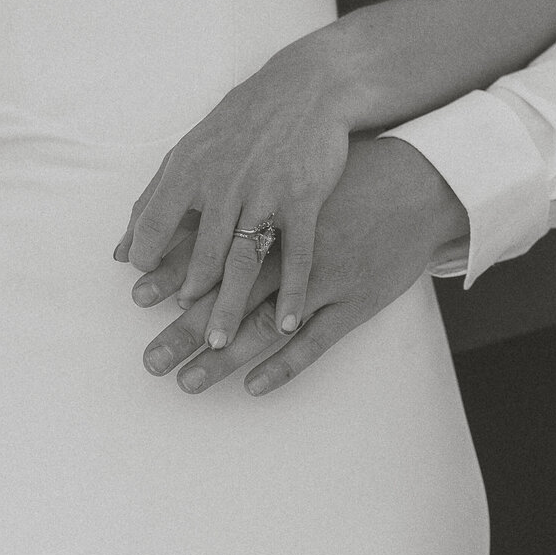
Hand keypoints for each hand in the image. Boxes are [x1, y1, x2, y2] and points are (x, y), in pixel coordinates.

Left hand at [115, 35, 352, 349]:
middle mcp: (225, 181)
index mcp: (190, 169)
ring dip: (231, 304)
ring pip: (244, 258)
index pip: (156, 225)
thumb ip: (153, 200)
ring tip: (222, 343)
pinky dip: (291, 291)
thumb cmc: (242, 123)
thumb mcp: (190, 151)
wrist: (308, 88)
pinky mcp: (304, 196)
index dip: (150, 263)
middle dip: (193, 297)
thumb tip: (120, 252)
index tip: (147, 294)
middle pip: (202, 253)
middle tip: (189, 335)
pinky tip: (286, 322)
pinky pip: (297, 253)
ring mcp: (266, 191)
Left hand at [136, 137, 468, 396]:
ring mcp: (324, 273)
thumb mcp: (295, 168)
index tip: (137, 297)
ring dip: (225, 354)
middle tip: (150, 361)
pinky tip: (255, 385)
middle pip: (227, 291)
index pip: (209, 244)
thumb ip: (248, 183)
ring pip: (265, 320)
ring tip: (188, 383)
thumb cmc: (352, 172)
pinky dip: (285, 363)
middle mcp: (290, 244)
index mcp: (272, 210)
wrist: (418, 176)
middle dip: (185, 328)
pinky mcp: (357, 296)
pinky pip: (318, 338)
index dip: (172, 271)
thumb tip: (205, 194)